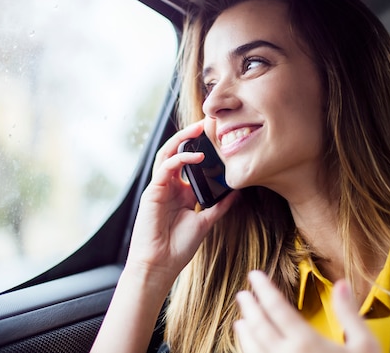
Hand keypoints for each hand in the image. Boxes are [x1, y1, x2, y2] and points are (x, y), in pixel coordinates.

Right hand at [126, 121, 236, 285]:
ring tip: (200, 129)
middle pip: (177, 151)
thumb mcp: (206, 221)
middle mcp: (169, 186)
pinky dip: (179, 159)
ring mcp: (160, 187)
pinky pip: (165, 168)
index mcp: (181, 192)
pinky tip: (195, 156)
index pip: (189, 162)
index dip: (201, 147)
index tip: (217, 136)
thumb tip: (236, 192)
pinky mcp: (152, 192)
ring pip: (168, 153)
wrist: (160, 266)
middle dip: (191, 136)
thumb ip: (219, 205)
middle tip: (209, 123)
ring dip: (183, 139)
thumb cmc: (178, 247)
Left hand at [234, 271, 381, 352]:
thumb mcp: (365, 344)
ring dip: (245, 332)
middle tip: (243, 294)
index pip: (277, 308)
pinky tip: (248, 347)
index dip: (264, 289)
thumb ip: (349, 314)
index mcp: (307, 342)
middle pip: (259, 326)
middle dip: (250, 307)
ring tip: (240, 320)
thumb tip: (341, 284)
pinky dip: (248, 352)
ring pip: (252, 348)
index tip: (254, 275)